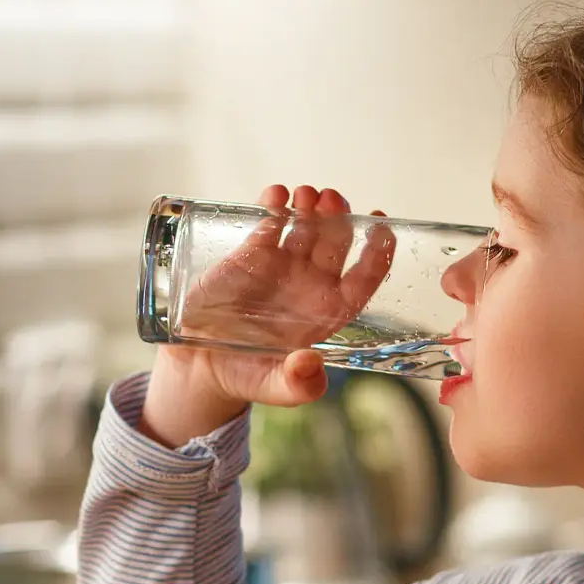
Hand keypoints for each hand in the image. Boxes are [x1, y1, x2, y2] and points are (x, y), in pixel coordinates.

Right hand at [139, 184, 394, 447]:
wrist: (201, 365)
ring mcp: (283, 264)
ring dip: (311, 205)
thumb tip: (310, 365)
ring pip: (307, 225)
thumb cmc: (246, 376)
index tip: (383, 227)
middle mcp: (311, 284)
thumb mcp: (273, 388)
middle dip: (340, 217)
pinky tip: (276, 194)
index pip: (364, 277)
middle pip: (337, 242)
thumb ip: (297, 385)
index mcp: (328, 311)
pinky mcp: (251, 253)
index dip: (377, 252)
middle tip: (332, 200)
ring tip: (305, 194)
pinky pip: (270, 222)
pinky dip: (275, 205)